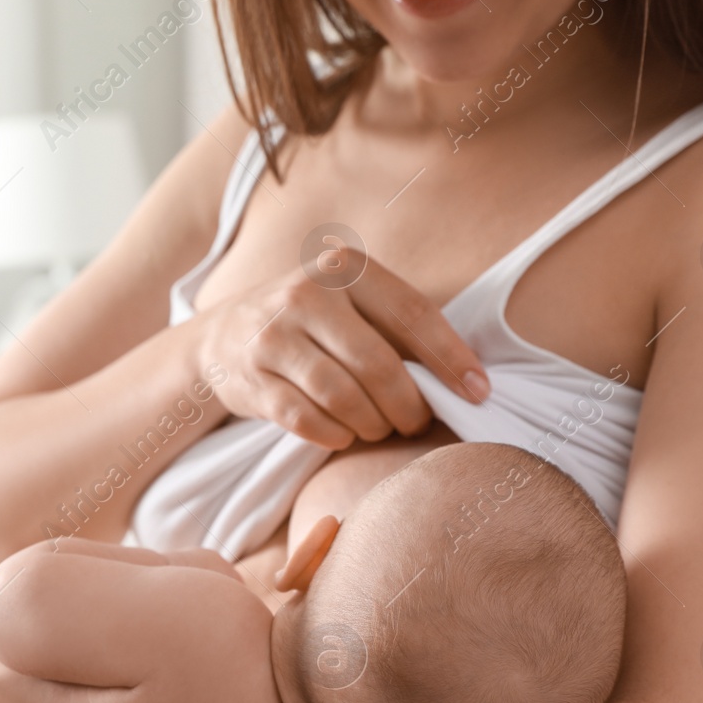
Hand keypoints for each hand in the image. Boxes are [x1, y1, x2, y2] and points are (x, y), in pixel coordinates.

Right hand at [193, 248, 488, 448]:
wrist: (223, 337)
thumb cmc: (312, 324)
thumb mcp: (351, 303)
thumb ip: (398, 330)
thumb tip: (467, 381)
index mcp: (343, 268)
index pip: (412, 313)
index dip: (451, 358)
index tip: (479, 393)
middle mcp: (305, 295)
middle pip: (376, 364)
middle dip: (408, 405)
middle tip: (416, 422)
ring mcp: (272, 336)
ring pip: (341, 396)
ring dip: (372, 424)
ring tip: (380, 428)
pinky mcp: (252, 379)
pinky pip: (306, 420)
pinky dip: (334, 435)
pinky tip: (344, 434)